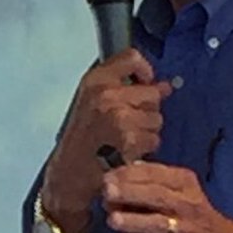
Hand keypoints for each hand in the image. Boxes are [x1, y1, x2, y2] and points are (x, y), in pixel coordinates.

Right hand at [43, 49, 171, 230]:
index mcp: (95, 81)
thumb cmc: (80, 140)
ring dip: (147, 131)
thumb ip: (125, 88)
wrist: (69, 173)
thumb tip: (164, 86)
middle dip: (147, 110)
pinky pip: (153, 139)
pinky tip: (128, 151)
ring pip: (156, 118)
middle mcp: (106, 95)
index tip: (145, 82)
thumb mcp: (92, 102)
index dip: (145, 71)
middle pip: (151, 93)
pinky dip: (145, 148)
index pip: (132, 58)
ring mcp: (118, 117)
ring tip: (125, 139)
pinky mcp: (129, 139)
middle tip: (127, 124)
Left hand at [102, 161, 232, 232]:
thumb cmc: (193, 215)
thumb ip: (153, 181)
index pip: (156, 173)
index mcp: (185, 184)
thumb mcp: (182, 190)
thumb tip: (117, 176)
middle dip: (128, 192)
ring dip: (130, 220)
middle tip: (106, 191)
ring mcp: (182, 231)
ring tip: (112, 219)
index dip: (129, 174)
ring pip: (154, 224)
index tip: (108, 176)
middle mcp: (186, 205)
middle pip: (155, 196)